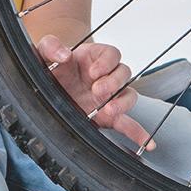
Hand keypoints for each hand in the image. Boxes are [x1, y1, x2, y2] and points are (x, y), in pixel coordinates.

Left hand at [35, 35, 155, 151]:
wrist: (46, 88)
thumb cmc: (49, 67)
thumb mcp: (43, 52)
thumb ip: (50, 46)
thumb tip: (65, 54)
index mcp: (93, 58)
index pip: (111, 54)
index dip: (106, 62)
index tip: (92, 72)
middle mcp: (104, 76)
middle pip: (123, 73)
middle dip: (113, 83)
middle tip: (97, 91)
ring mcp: (107, 97)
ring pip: (129, 96)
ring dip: (122, 103)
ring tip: (107, 111)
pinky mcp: (106, 118)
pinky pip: (127, 124)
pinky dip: (138, 133)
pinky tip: (147, 143)